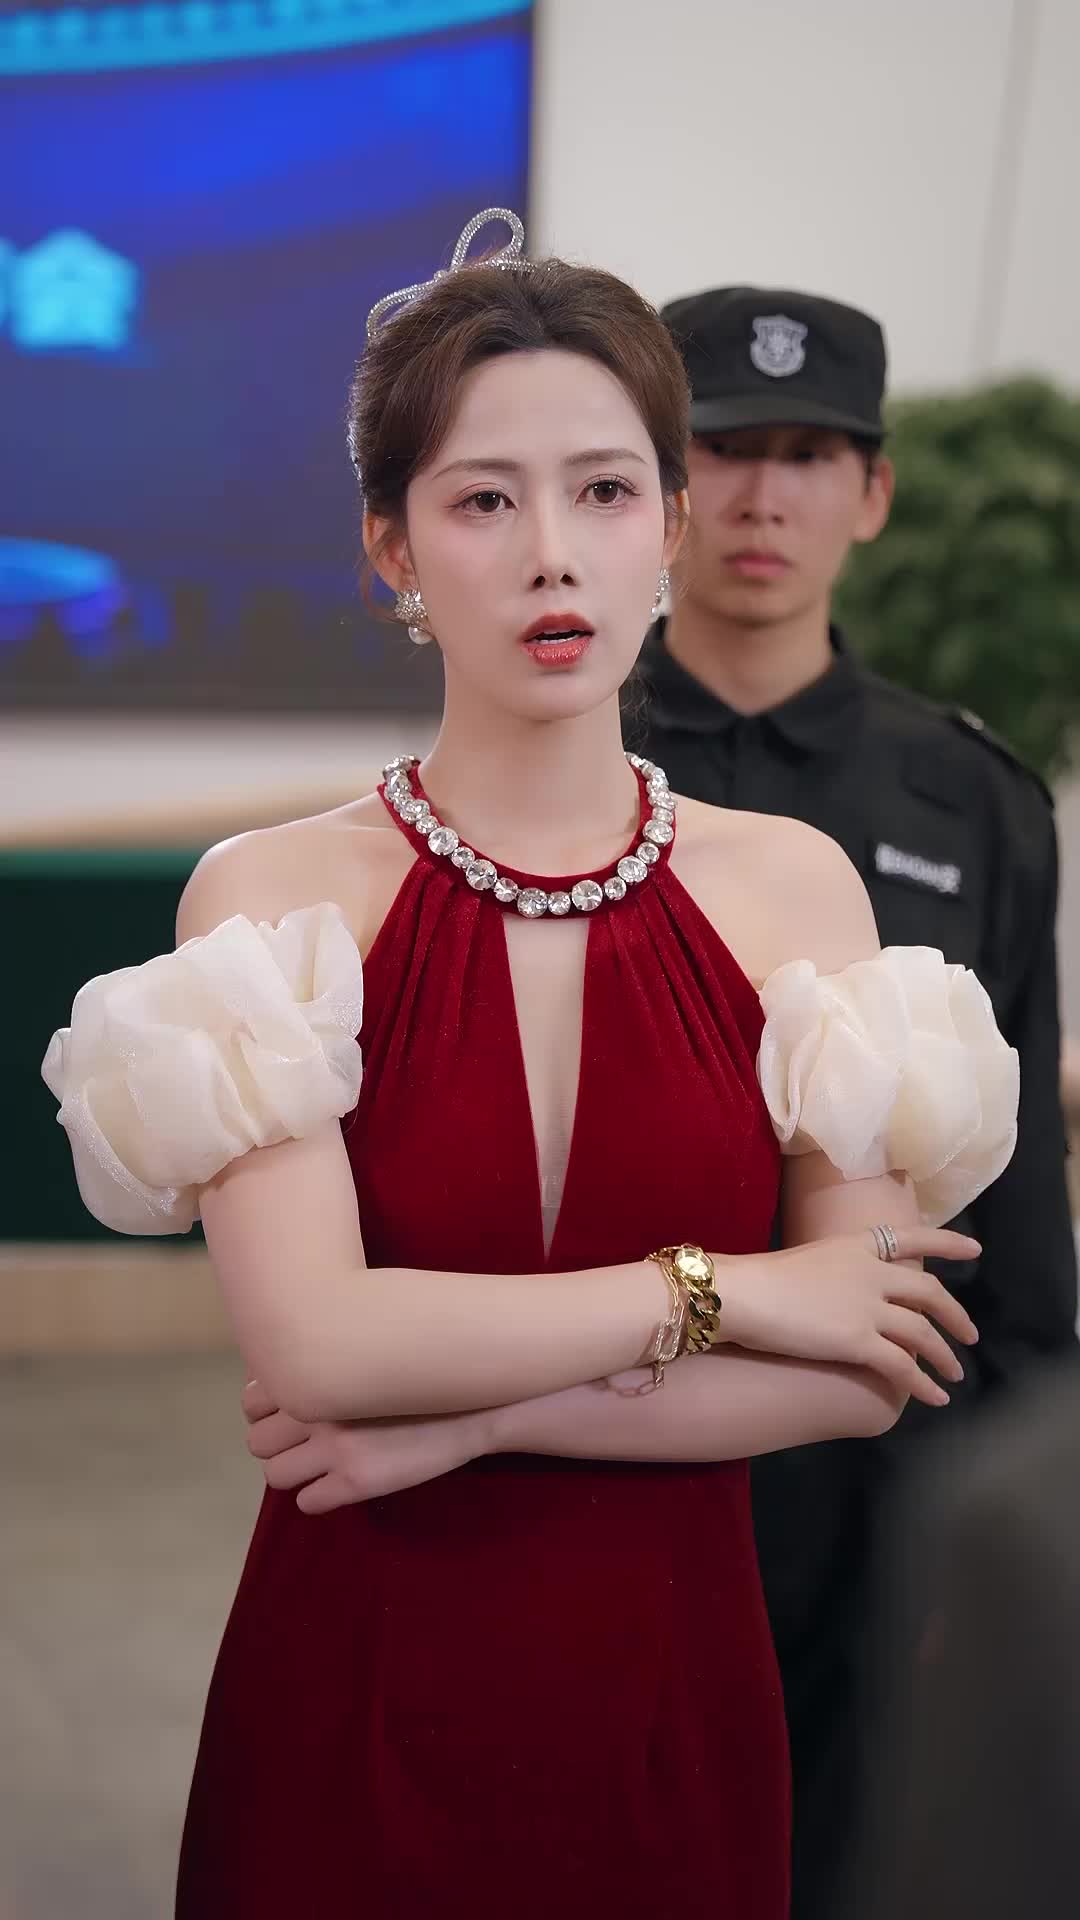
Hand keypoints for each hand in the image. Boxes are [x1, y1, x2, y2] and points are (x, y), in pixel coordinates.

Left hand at [241, 1380, 493, 1512]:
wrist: (475, 1404)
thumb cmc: (420, 1374)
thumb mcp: (367, 1356)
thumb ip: (326, 1362)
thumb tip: (281, 1378)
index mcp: (319, 1373)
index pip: (253, 1401)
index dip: (266, 1410)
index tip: (287, 1412)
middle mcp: (319, 1410)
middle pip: (258, 1443)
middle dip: (276, 1445)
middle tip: (303, 1444)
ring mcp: (336, 1449)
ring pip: (275, 1475)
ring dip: (293, 1472)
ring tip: (318, 1466)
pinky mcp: (356, 1482)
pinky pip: (308, 1503)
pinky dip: (318, 1497)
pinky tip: (339, 1485)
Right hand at [715, 1225, 980, 1408]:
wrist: (742, 1294)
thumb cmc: (758, 1279)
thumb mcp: (805, 1261)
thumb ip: (833, 1274)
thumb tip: (839, 1295)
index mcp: (856, 1245)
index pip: (913, 1237)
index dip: (947, 1242)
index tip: (974, 1249)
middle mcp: (872, 1272)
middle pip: (929, 1292)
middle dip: (955, 1315)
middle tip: (970, 1334)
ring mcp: (869, 1307)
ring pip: (923, 1333)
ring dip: (945, 1355)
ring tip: (955, 1374)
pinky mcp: (860, 1341)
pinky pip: (904, 1367)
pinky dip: (924, 1385)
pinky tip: (936, 1398)